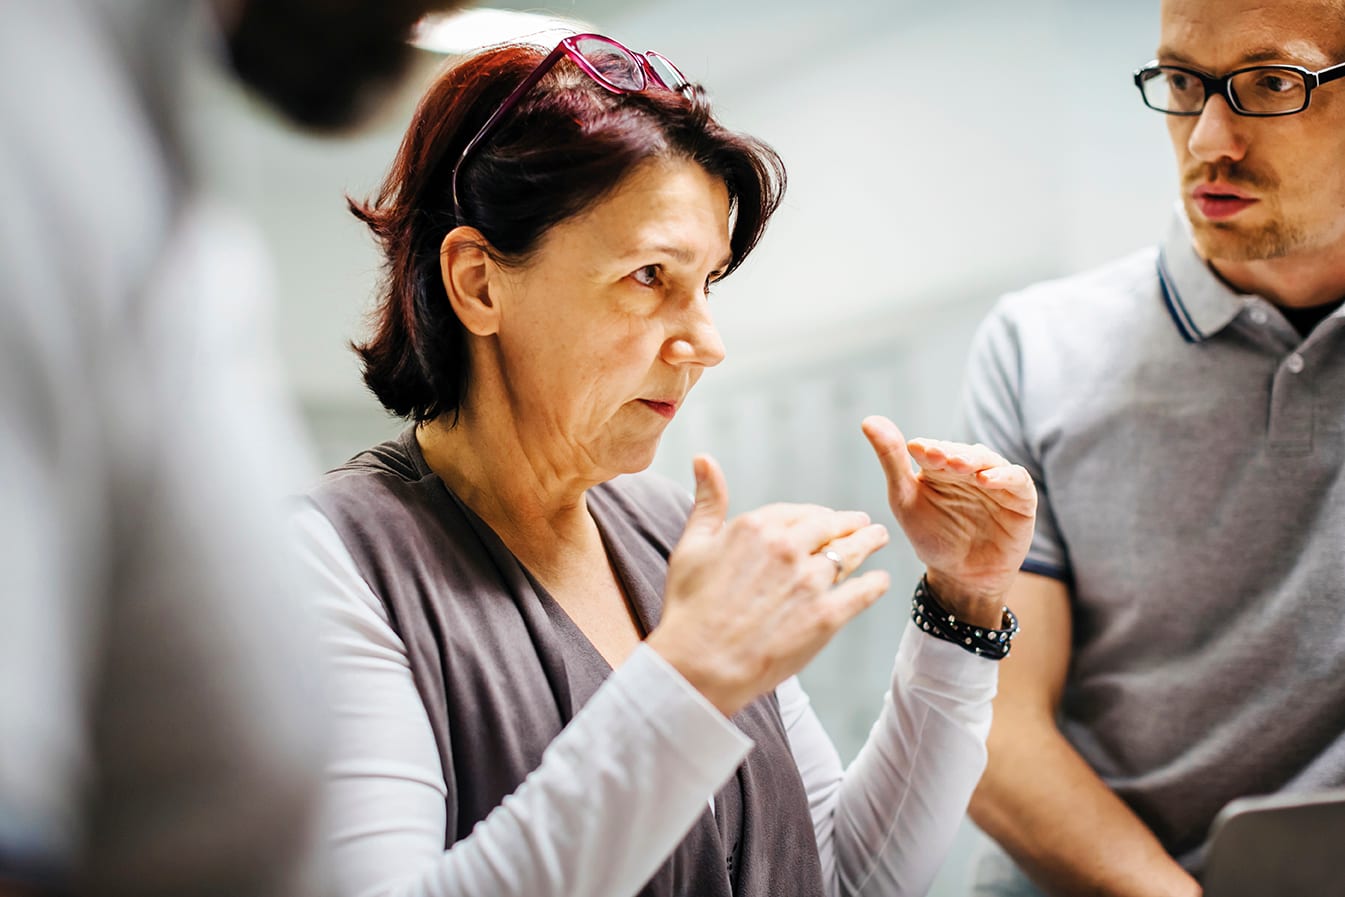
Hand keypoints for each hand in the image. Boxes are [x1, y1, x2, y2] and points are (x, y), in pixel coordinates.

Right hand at [647, 455, 890, 716]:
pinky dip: (875, 584)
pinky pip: (862, 592)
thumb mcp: (691, 546)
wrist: (699, 665)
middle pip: (831, 527)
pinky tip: (880, 581)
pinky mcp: (826, 616)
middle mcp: (788, 547)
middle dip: (850, 524)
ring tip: (879, 539)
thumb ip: (708, 501)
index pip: (799, 512)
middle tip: (863, 525)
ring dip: (869, 542)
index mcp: (756, 526)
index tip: (825, 518)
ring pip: (851, 553)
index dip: (815, 516)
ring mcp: (810, 582)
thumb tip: (703, 458)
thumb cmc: (689, 608)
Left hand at [862, 415, 1035, 627]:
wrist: (961, 576)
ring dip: (973, 460)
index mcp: (941, 466)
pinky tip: (986, 480)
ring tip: (958, 465)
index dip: (927, 448)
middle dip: (949, 453)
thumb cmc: (932, 537)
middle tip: (936, 456)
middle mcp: (970, 468)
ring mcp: (997, 481)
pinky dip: (1004, 476)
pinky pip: (1017, 480)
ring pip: (989, 461)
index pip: (935, 449)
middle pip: (962, 452)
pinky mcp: (1021, 498)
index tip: (915, 450)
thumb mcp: (905, 500)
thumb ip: (891, 461)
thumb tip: (869, 421)